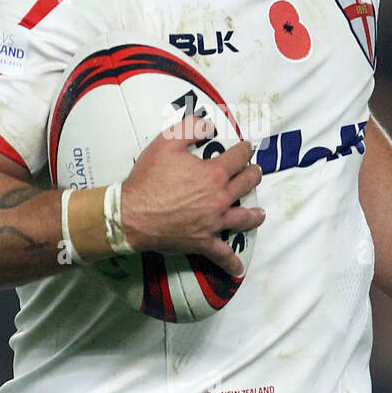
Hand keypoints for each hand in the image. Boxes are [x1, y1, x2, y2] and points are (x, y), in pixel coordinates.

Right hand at [120, 116, 264, 274]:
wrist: (132, 214)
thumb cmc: (148, 179)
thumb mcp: (166, 143)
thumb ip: (190, 128)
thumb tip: (208, 123)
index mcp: (213, 174)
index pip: (238, 157)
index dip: (244, 150)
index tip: (247, 147)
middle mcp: (220, 198)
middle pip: (246, 184)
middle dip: (253, 175)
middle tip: (255, 172)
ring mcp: (214, 222)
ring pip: (243, 218)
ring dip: (254, 214)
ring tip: (260, 213)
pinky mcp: (203, 242)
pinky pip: (222, 254)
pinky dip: (231, 263)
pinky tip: (238, 269)